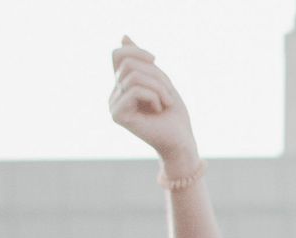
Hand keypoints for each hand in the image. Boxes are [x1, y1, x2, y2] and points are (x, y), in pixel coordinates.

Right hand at [109, 38, 201, 174]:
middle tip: (169, 92)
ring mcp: (113, 105)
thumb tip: (123, 36)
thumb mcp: (161, 81)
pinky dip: (155, 96)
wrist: (181, 142)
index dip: (137, 51)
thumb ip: (142, 62)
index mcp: (122, 85)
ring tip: (167, 102)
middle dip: (155, 74)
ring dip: (159, 87)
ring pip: (133, 76)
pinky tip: (160, 109)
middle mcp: (114, 94)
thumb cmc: (174, 114)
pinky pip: (134, 90)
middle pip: (128, 64)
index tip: (155, 60)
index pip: (118, 54)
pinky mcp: (117, 115)